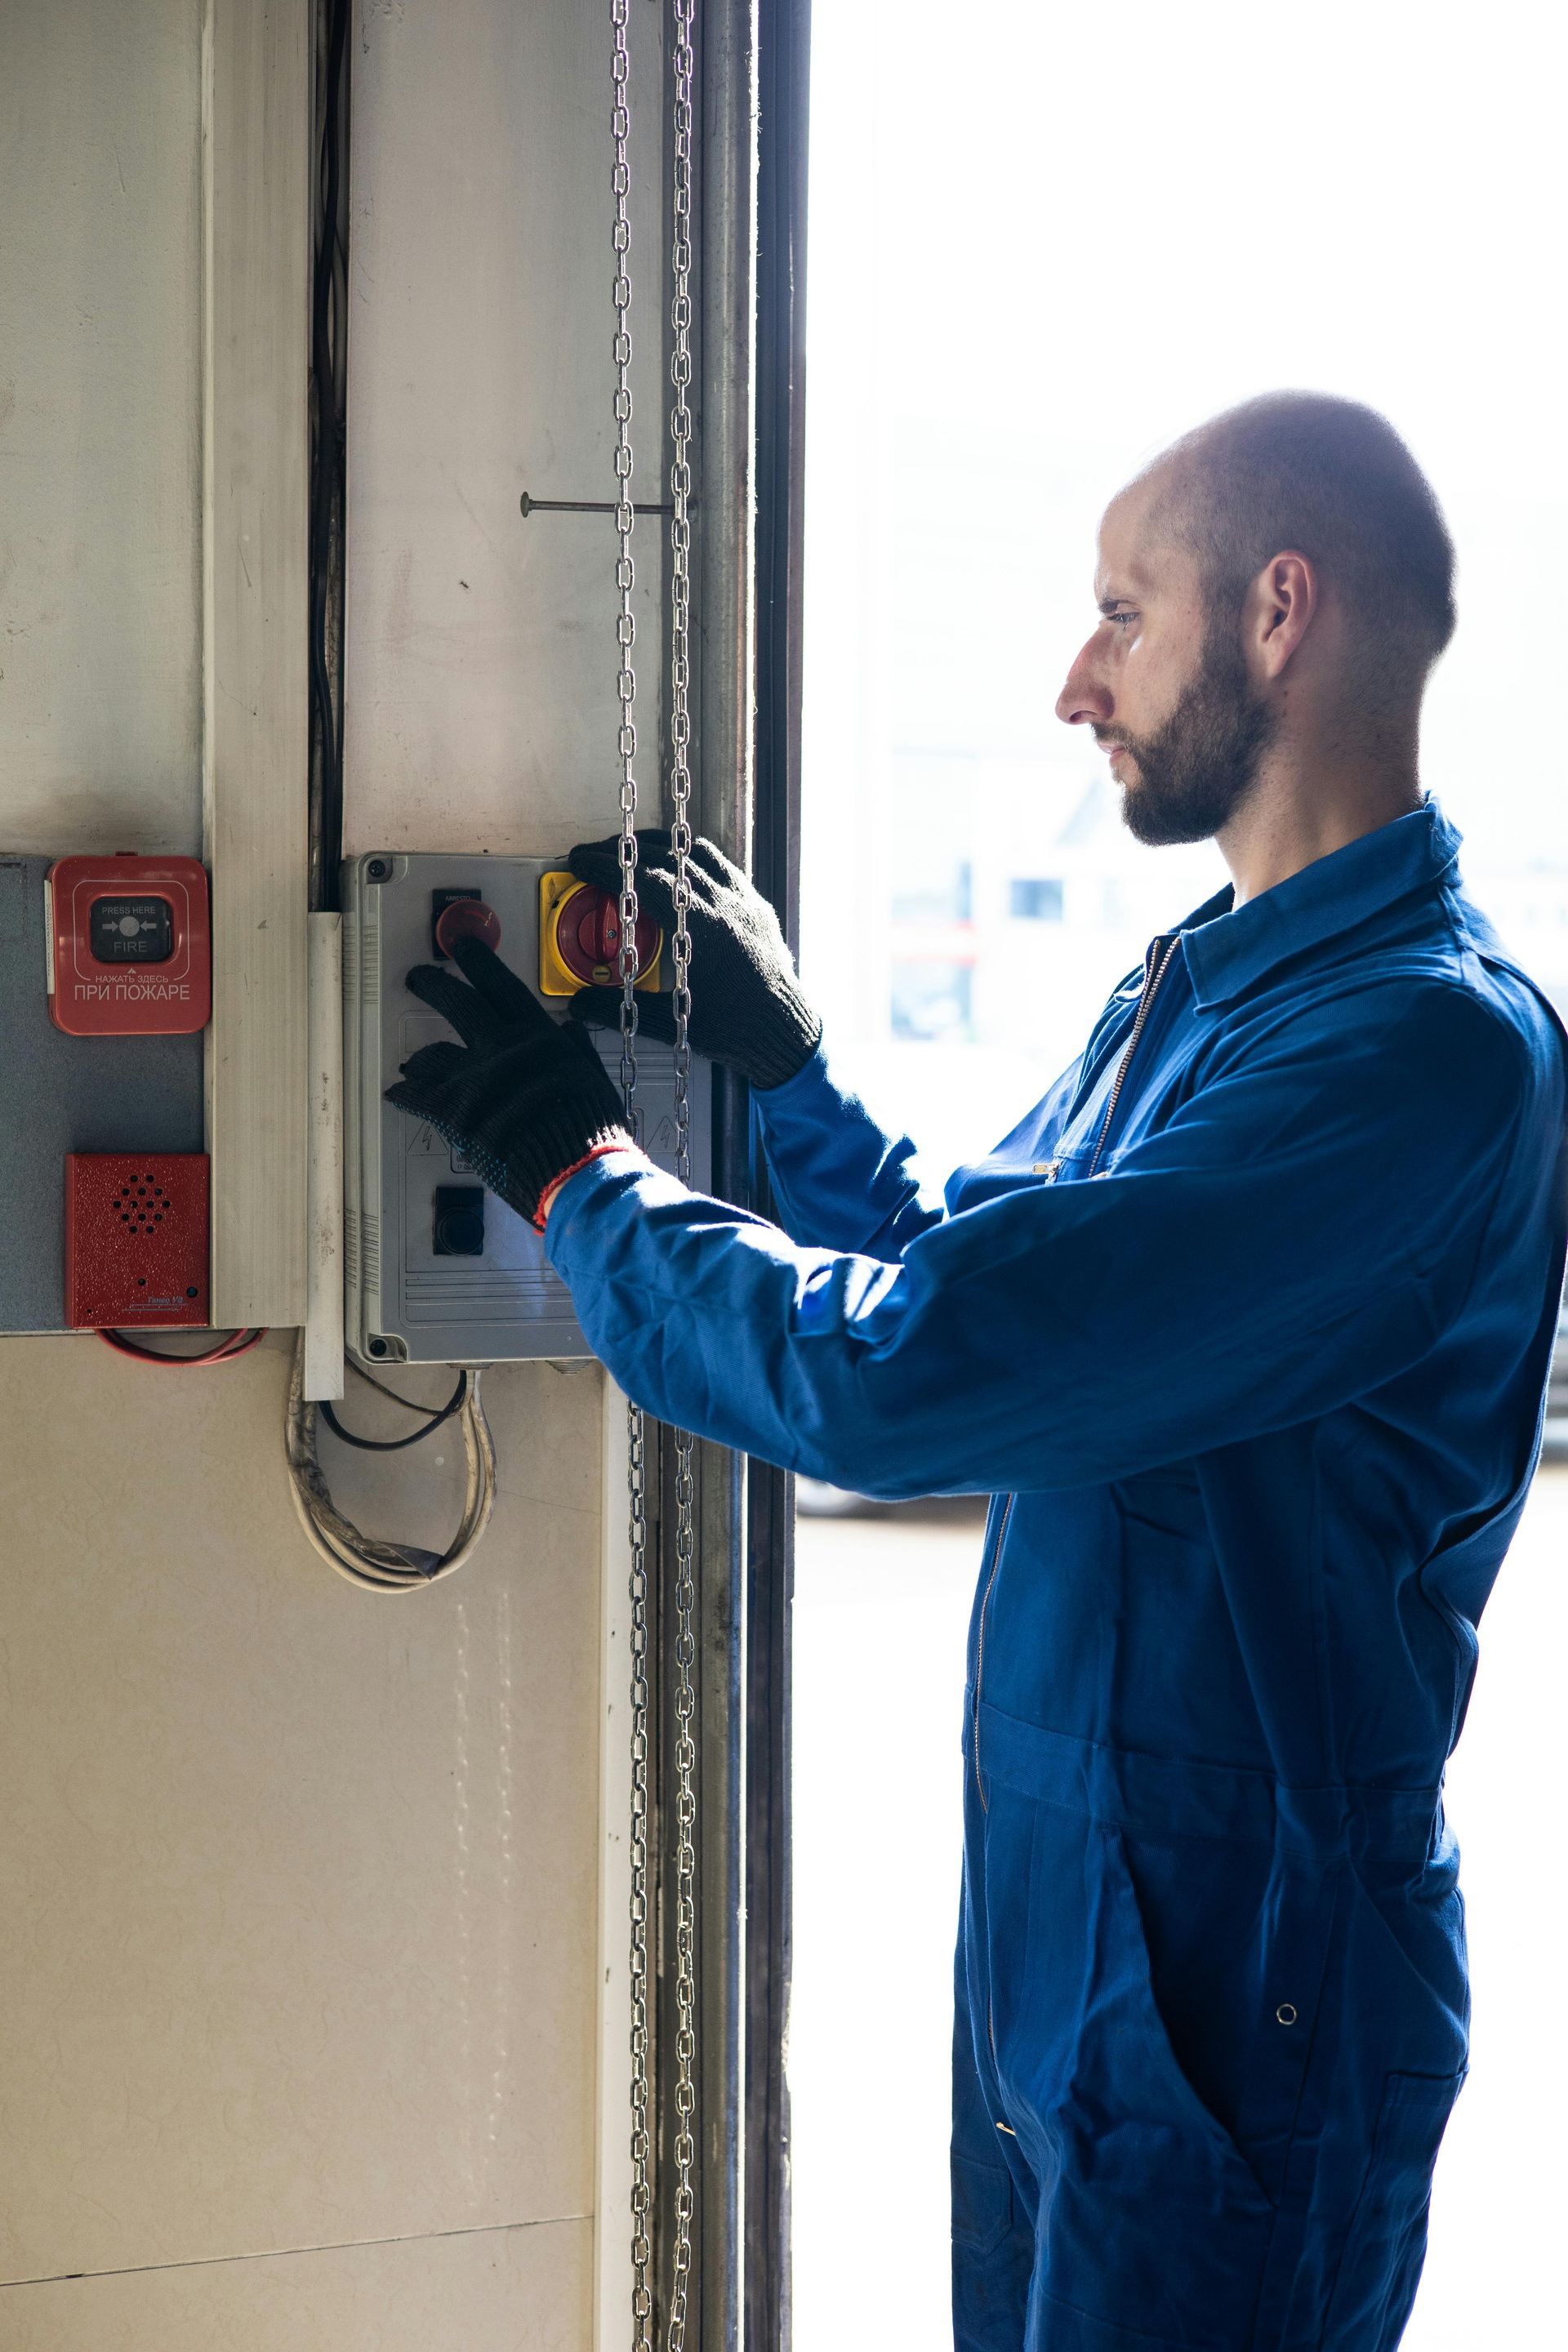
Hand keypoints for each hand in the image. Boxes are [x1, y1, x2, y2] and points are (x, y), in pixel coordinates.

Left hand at [386, 934, 630, 1229]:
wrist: (576, 1173)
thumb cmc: (592, 1135)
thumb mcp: (596, 1083)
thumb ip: (579, 1053)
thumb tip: (570, 1028)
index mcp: (539, 1037)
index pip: (502, 988)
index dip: (480, 963)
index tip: (464, 946)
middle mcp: (502, 1047)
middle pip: (458, 1003)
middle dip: (434, 985)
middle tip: (419, 977)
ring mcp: (473, 1077)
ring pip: (432, 1053)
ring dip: (421, 1058)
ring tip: (412, 1063)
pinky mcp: (452, 1110)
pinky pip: (415, 1096)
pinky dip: (405, 1095)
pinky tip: (397, 1094)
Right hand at [564, 830, 821, 1088]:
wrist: (784, 1032)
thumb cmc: (735, 1029)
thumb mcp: (670, 1021)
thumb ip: (619, 1010)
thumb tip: (579, 1004)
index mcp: (704, 930)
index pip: (646, 880)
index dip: (607, 867)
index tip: (581, 862)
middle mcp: (726, 906)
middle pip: (668, 857)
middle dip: (626, 851)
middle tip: (597, 855)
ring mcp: (745, 901)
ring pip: (697, 852)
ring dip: (660, 846)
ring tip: (633, 854)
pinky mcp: (756, 904)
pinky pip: (722, 865)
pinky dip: (692, 859)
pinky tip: (675, 869)